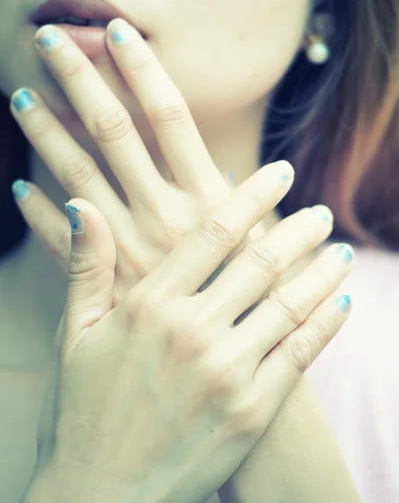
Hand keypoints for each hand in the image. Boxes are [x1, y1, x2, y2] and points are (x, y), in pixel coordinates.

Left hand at [11, 18, 256, 310]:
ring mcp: (128, 249)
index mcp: (206, 198)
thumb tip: (209, 161)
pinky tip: (20, 187)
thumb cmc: (256, 305)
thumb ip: (231, 200)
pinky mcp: (105, 285)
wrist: (233, 374)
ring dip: (46, 132)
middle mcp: (163, 214)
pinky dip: (39, 213)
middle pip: (114, 130)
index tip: (116, 30)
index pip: (170, 114)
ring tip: (19, 95)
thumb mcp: (258, 243)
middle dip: (81, 80)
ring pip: (76, 174)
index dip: (142, 68)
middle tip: (48, 41)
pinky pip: (61, 243)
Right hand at [27, 171, 352, 502]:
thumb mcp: (73, 333)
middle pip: (260, 261)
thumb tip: (84, 205)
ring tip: (339, 248)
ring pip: (289, 303)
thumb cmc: (83, 410)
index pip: (213, 232)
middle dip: (296, 229)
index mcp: (148, 305)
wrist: (101, 496)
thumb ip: (86, 266)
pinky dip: (326, 322)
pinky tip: (342, 301)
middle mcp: (191, 331)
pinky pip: (299, 353)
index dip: (251, 196)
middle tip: (319, 210)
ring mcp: (226, 373)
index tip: (277, 173)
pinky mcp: (251, 411)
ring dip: (321, 270)